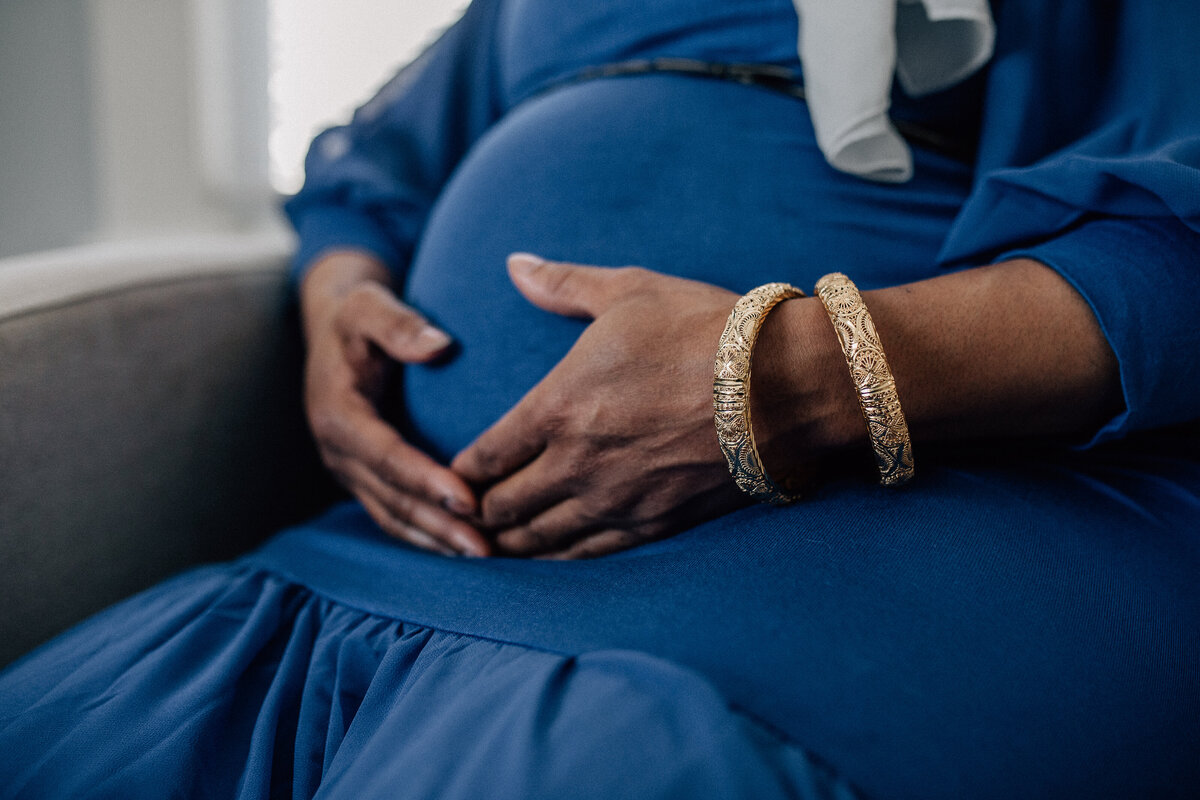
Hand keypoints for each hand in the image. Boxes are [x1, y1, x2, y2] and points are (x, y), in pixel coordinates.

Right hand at [301, 251, 488, 556]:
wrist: (334, 325)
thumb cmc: (359, 311)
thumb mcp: (370, 304)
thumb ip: (400, 324)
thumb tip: (440, 344)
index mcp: (337, 413)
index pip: (386, 456)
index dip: (425, 480)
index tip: (469, 498)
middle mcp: (338, 451)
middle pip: (392, 499)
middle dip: (438, 526)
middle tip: (486, 548)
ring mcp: (348, 469)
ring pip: (393, 517)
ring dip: (436, 541)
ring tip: (483, 557)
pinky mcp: (364, 478)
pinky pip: (395, 515)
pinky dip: (428, 535)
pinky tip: (464, 548)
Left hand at [451, 254, 754, 558]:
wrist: (784, 386)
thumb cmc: (704, 330)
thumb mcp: (629, 291)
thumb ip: (562, 283)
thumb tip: (514, 262)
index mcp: (558, 406)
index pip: (486, 455)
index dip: (462, 469)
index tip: (456, 472)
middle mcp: (576, 463)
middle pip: (503, 507)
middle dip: (478, 511)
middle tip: (466, 513)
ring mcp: (615, 501)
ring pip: (540, 540)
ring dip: (511, 543)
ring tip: (496, 545)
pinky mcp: (654, 524)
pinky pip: (589, 554)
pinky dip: (559, 558)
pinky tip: (551, 558)